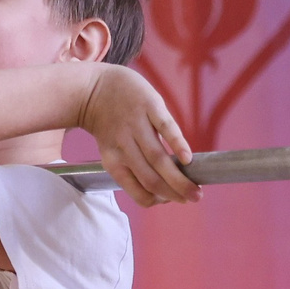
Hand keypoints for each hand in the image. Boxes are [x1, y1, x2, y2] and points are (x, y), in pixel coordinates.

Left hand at [77, 65, 198, 205]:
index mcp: (114, 162)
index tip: (173, 199)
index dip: (158, 200)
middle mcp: (124, 147)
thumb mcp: (113, 149)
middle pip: (151, 179)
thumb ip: (135, 166)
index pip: (138, 191)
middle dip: (175, 193)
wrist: (92, 88)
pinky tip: (188, 159)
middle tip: (194, 198)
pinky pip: (165, 127)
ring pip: (158, 159)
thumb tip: (167, 184)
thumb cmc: (109, 123)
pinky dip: (177, 144)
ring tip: (196, 188)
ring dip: (179, 178)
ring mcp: (136, 125)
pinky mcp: (149, 105)